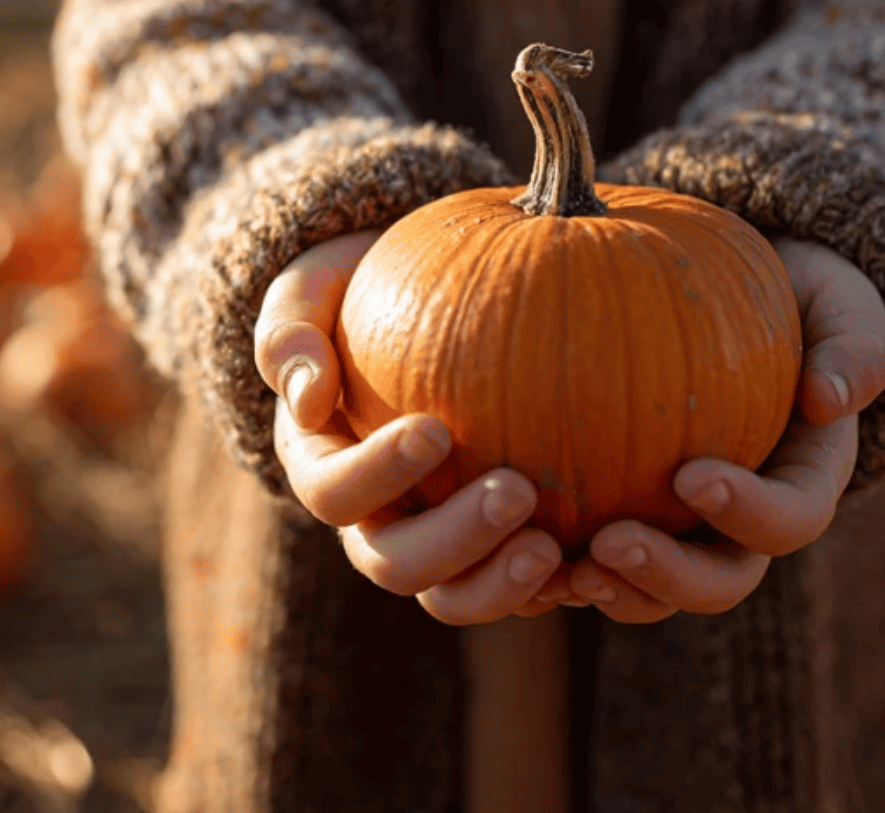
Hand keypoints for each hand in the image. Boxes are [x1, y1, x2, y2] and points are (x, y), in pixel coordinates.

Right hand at [255, 232, 566, 625]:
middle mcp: (370, 520)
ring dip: (500, 584)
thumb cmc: (355, 291)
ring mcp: (430, 543)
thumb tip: (306, 398)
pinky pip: (514, 587)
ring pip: (453, 595)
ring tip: (554, 548)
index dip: (377, 473)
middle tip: (517, 491)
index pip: (334, 492)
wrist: (412, 305)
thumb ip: (291, 331)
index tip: (435, 429)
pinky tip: (594, 556)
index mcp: (322, 467)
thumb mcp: (311, 289)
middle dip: (454, 540)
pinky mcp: (487, 550)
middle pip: (394, 563)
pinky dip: (548, 586)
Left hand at [547, 238, 884, 622]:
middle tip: (608, 545)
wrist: (730, 292)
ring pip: (650, 591)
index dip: (747, 513)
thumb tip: (831, 399)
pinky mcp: (621, 515)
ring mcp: (680, 527)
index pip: (789, 520)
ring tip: (558, 567)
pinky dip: (554, 567)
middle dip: (668, 577)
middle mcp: (742, 521)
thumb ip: (852, 340)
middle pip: (719, 580)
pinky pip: (590, 559)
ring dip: (610, 589)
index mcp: (802, 478)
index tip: (690, 474)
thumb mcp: (837, 298)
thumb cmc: (792, 288)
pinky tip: (507, 546)